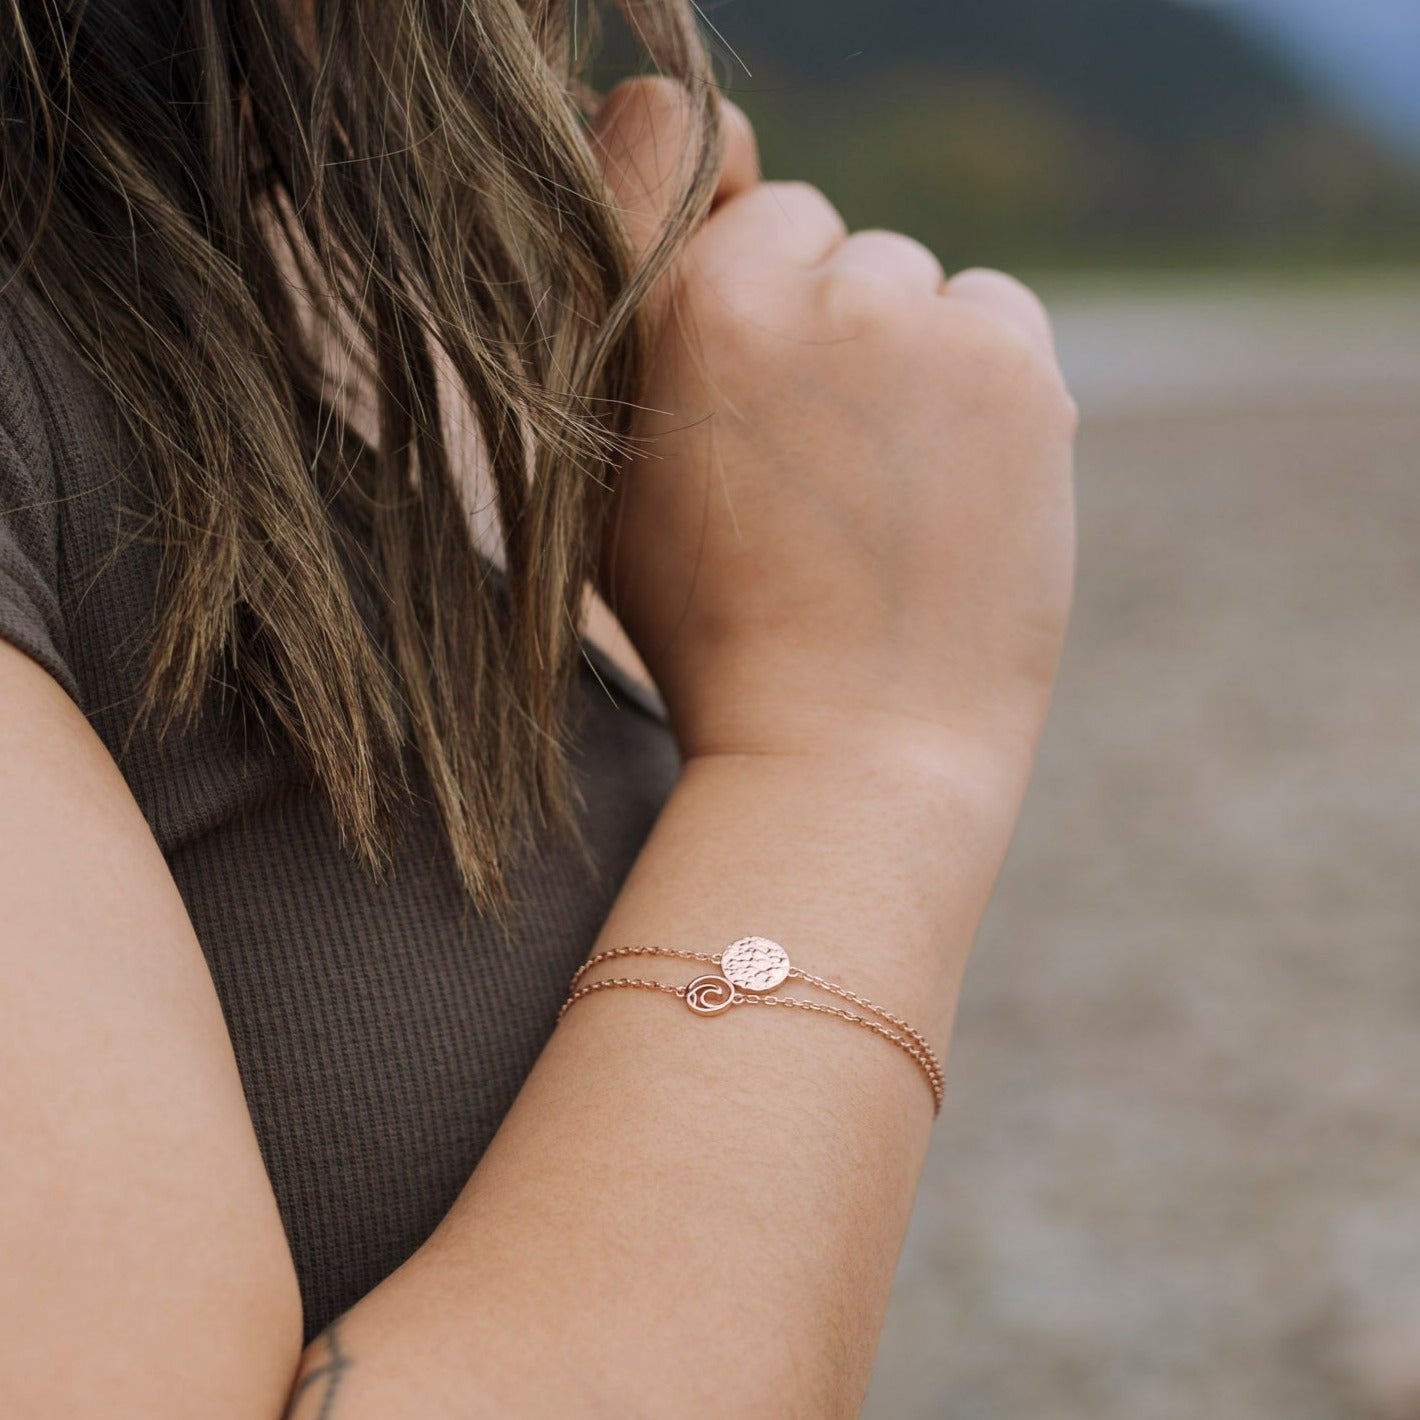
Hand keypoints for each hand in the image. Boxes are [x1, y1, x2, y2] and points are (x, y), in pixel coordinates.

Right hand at [590, 80, 1076, 787]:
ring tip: (885, 489)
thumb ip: (633, 341)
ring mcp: (905, 320)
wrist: (847, 751)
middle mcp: (784, 292)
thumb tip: (696, 214)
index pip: (695, 156)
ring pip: (913, 279)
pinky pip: (994, 314)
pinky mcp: (1008, 362)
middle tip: (820, 454)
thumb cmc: (716, 638)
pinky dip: (983, 379)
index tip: (755, 317)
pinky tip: (949, 484)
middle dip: (824, 318)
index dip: (733, 245)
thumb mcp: (614, 487)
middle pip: (823, 235)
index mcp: (667, 313)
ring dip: (906, 354)